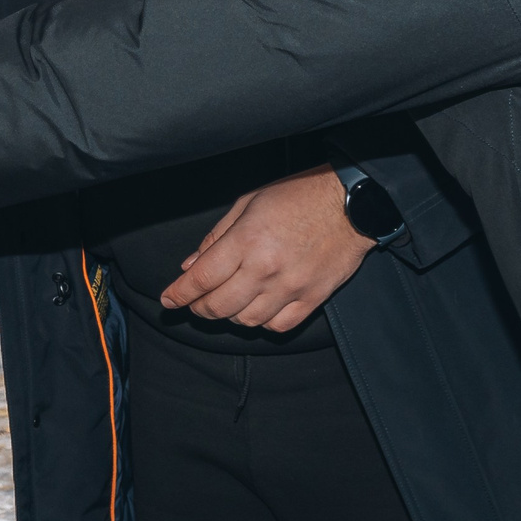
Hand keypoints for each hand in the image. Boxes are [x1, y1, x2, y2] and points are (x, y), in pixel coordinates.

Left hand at [159, 164, 373, 330]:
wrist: (352, 203)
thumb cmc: (299, 195)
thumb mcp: (248, 203)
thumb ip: (216, 236)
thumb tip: (190, 265)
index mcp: (246, 241)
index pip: (201, 278)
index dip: (179, 293)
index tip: (168, 300)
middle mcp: (266, 268)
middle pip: (219, 306)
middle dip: (199, 308)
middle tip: (195, 303)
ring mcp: (291, 287)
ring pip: (247, 320)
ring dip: (230, 315)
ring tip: (227, 302)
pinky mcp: (313, 298)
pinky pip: (279, 325)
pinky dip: (262, 322)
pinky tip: (258, 308)